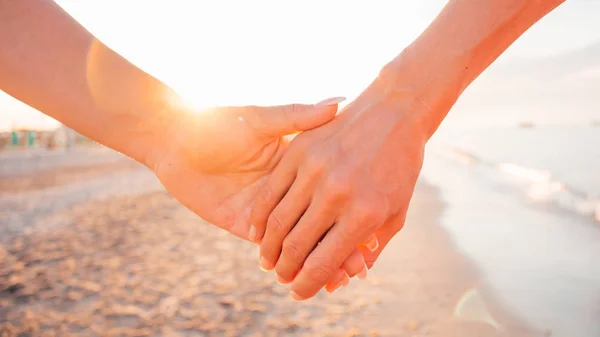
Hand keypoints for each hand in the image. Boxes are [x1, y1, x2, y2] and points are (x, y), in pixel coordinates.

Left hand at [149, 97, 370, 290]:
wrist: (174, 138)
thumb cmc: (218, 123)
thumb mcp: (262, 119)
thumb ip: (298, 116)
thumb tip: (338, 102)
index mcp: (294, 163)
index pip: (330, 188)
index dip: (351, 203)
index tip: (374, 216)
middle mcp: (284, 190)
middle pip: (319, 218)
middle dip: (343, 238)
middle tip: (367, 257)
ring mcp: (265, 210)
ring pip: (300, 237)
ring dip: (324, 255)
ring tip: (349, 272)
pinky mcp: (243, 224)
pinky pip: (270, 247)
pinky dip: (291, 261)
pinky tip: (312, 272)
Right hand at [250, 73, 428, 299]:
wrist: (394, 112)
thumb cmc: (398, 169)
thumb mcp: (395, 213)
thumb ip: (367, 250)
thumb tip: (336, 283)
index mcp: (365, 213)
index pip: (323, 263)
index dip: (307, 285)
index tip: (298, 293)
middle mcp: (338, 193)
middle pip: (296, 246)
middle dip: (285, 270)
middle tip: (281, 276)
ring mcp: (315, 170)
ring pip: (278, 221)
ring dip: (268, 248)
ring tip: (267, 259)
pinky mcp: (299, 151)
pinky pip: (270, 191)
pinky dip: (260, 216)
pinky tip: (258, 230)